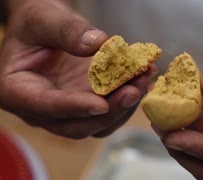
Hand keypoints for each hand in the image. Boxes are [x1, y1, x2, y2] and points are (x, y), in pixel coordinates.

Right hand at [0, 0, 156, 138]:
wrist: (46, 29)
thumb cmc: (36, 23)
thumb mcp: (43, 18)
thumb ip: (66, 31)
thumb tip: (98, 44)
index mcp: (18, 91)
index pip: (44, 106)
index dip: (74, 108)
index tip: (101, 105)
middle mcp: (42, 109)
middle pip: (76, 125)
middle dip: (109, 111)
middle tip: (135, 89)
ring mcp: (67, 110)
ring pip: (98, 124)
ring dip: (124, 106)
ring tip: (144, 79)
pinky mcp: (87, 105)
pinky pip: (109, 112)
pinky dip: (127, 99)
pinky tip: (142, 79)